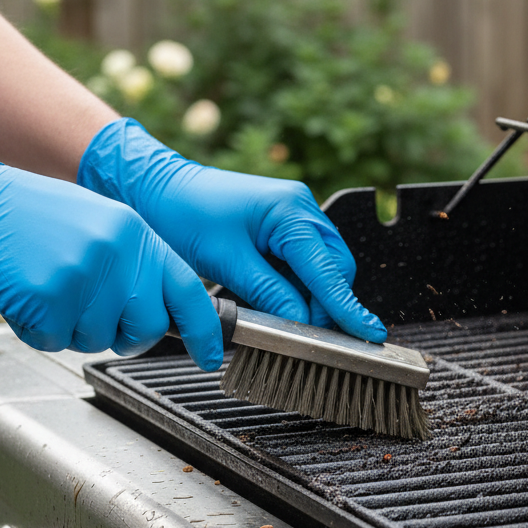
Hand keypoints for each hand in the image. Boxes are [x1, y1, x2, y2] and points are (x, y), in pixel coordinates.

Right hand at [0, 165, 221, 368]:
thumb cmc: (40, 221)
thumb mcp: (103, 229)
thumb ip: (137, 267)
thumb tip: (166, 314)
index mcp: (136, 236)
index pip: (188, 291)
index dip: (203, 331)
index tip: (210, 356)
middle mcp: (117, 253)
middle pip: (148, 329)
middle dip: (124, 336)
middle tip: (93, 315)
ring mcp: (84, 275)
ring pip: (98, 340)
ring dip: (73, 330)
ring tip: (53, 291)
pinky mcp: (49, 296)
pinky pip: (56, 341)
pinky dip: (39, 330)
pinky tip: (30, 297)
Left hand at [77, 119, 387, 342]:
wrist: (157, 189)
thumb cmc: (185, 215)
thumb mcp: (228, 262)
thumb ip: (270, 294)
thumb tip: (299, 325)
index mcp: (291, 210)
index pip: (328, 270)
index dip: (347, 307)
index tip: (369, 334)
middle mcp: (302, 209)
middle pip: (334, 269)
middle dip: (326, 305)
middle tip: (308, 338)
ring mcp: (296, 216)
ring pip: (322, 269)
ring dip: (311, 298)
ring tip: (288, 321)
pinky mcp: (284, 227)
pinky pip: (304, 264)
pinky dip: (298, 287)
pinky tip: (282, 302)